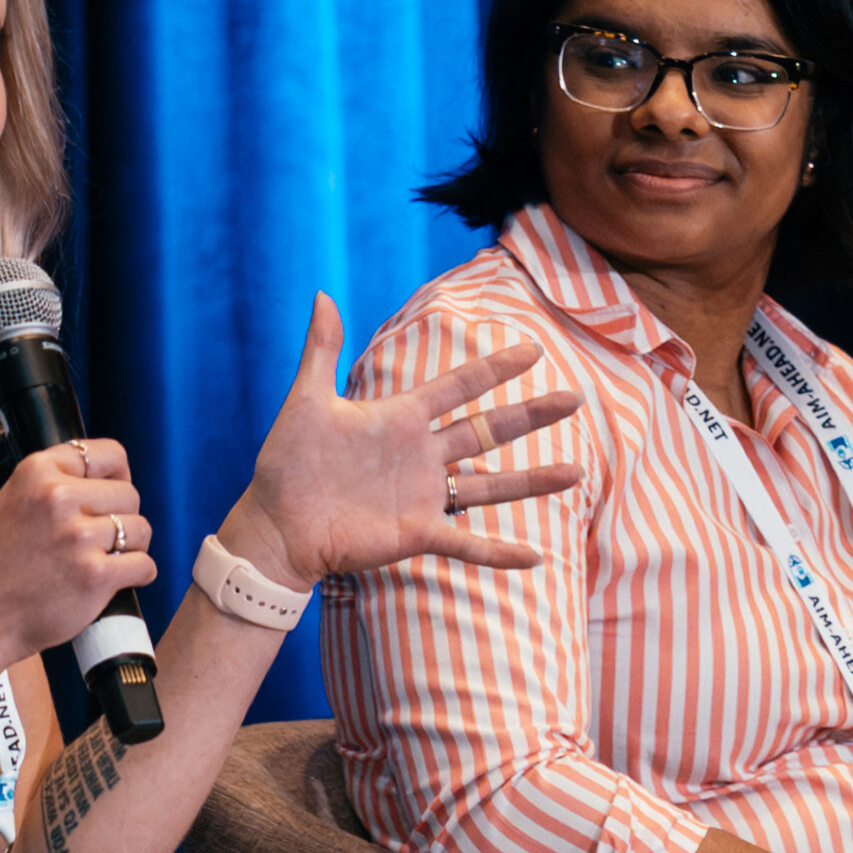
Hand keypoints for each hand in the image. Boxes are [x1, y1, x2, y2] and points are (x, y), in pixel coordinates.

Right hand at [0, 437, 156, 655]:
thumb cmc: (1, 562)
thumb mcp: (13, 499)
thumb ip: (55, 479)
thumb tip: (105, 473)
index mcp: (37, 472)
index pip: (110, 454)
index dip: (117, 477)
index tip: (109, 495)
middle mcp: (58, 498)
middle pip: (130, 494)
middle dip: (122, 517)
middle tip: (98, 539)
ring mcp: (77, 537)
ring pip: (141, 529)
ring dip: (131, 548)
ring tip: (102, 560)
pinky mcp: (95, 574)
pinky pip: (145, 564)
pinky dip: (138, 574)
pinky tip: (113, 579)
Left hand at [227, 296, 580, 588]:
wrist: (276, 523)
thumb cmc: (287, 463)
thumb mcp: (306, 401)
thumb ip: (321, 350)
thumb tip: (322, 294)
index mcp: (402, 420)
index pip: (459, 387)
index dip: (495, 369)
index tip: (533, 350)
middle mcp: (422, 456)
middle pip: (488, 431)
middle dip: (531, 415)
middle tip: (574, 399)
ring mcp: (423, 496)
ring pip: (490, 486)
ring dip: (532, 481)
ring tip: (575, 472)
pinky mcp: (416, 534)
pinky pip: (466, 544)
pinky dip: (498, 552)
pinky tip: (535, 557)